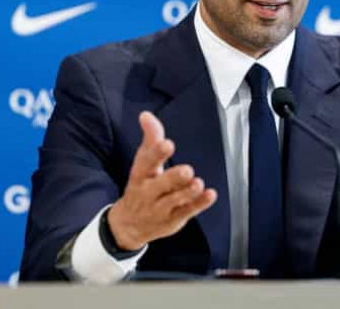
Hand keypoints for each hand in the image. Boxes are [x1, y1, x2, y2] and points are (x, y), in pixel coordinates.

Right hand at [107, 111, 217, 250]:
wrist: (129, 225)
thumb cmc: (140, 186)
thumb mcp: (142, 163)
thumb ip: (150, 138)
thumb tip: (146, 115)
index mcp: (140, 174)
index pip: (146, 162)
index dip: (156, 153)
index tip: (167, 144)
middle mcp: (149, 192)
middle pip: (161, 184)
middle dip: (173, 177)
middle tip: (186, 170)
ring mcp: (161, 207)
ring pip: (175, 200)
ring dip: (187, 192)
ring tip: (198, 183)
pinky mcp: (174, 218)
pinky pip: (188, 211)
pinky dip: (199, 204)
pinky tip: (210, 195)